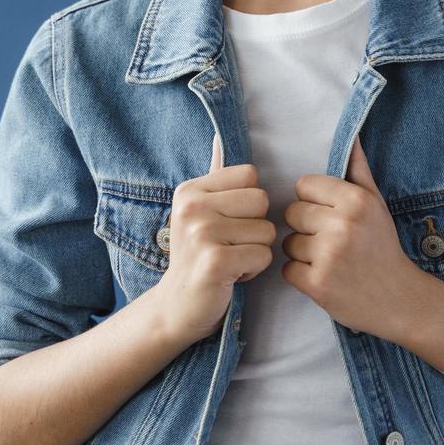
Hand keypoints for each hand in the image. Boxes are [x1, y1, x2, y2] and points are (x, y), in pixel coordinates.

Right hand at [155, 130, 276, 343]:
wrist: (177, 305)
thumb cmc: (198, 255)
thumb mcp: (199, 211)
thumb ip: (215, 179)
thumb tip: (219, 138)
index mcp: (190, 190)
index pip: (251, 175)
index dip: (249, 202)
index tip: (228, 222)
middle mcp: (192, 207)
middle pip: (262, 201)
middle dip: (256, 227)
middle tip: (230, 245)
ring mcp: (201, 234)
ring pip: (267, 231)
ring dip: (255, 251)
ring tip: (230, 260)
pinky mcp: (215, 262)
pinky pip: (263, 256)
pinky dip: (253, 270)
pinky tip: (231, 275)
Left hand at [281, 135, 421, 336]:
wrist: (399, 298)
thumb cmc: (383, 247)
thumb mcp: (377, 204)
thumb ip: (359, 170)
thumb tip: (353, 137)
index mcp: (355, 200)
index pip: (303, 186)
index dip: (314, 202)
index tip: (330, 216)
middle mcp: (341, 225)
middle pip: (292, 213)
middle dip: (306, 227)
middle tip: (331, 242)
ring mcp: (328, 256)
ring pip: (287, 242)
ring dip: (302, 253)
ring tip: (329, 260)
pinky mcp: (317, 284)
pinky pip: (286, 269)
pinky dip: (300, 276)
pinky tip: (324, 277)